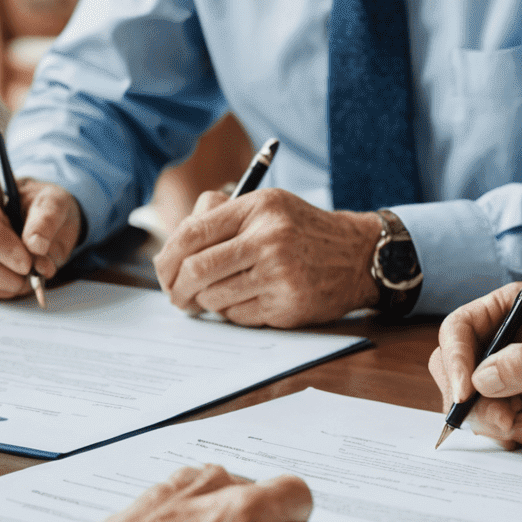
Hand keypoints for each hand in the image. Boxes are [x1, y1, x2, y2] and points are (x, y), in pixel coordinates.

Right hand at [0, 170, 82, 298]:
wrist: (29, 211)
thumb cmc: (37, 203)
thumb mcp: (53, 200)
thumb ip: (47, 219)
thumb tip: (36, 246)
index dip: (8, 249)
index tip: (28, 263)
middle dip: (10, 271)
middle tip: (34, 271)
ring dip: (7, 282)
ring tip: (28, 273)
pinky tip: (13, 277)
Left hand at [155, 188, 379, 327]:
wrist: (358, 255)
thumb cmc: (302, 230)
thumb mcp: (267, 206)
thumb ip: (220, 215)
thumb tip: (173, 248)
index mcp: (258, 208)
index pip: (193, 233)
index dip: (169, 256)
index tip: (163, 270)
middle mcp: (269, 239)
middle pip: (197, 270)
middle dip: (177, 288)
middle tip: (176, 295)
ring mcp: (279, 275)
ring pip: (215, 298)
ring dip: (207, 302)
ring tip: (218, 294)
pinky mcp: (287, 306)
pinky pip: (238, 316)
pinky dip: (233, 312)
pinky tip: (246, 299)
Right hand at [428, 283, 521, 446]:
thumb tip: (481, 379)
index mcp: (507, 307)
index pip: (458, 330)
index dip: (455, 362)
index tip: (466, 394)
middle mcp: (500, 336)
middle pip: (457, 370)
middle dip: (475, 402)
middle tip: (504, 422)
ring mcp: (506, 369)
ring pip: (472, 401)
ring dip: (495, 421)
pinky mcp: (515, 397)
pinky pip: (492, 419)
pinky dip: (508, 431)